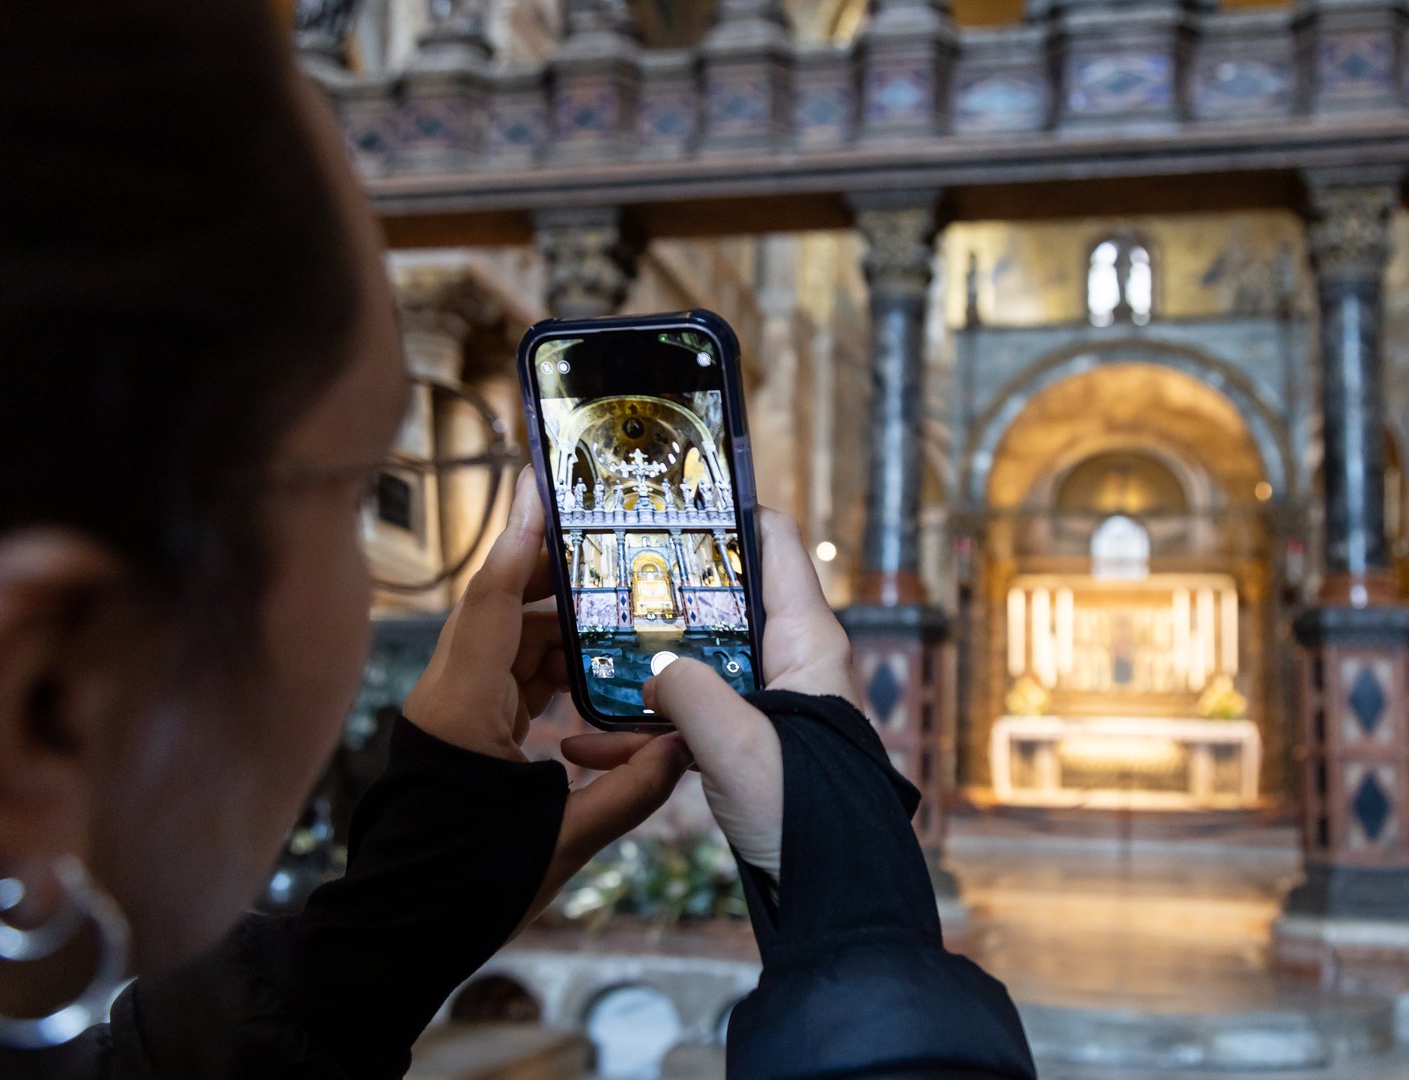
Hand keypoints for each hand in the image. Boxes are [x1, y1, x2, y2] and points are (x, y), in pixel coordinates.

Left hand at [404, 469, 692, 924]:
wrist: (401, 933)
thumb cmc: (469, 886)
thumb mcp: (562, 842)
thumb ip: (629, 791)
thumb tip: (689, 748)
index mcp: (461, 710)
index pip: (491, 603)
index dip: (521, 543)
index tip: (543, 487)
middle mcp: (449, 699)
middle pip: (506, 619)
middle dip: (563, 590)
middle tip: (621, 561)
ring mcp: (452, 718)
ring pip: (509, 651)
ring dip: (561, 636)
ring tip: (622, 622)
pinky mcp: (461, 740)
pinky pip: (508, 685)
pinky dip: (549, 674)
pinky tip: (593, 681)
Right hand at [579, 508, 856, 885]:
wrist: (832, 898)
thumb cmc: (806, 816)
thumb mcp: (739, 746)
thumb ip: (689, 692)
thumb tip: (655, 671)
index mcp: (807, 640)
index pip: (774, 542)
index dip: (725, 511)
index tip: (667, 497)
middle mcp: (791, 660)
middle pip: (721, 600)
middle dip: (660, 593)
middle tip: (599, 578)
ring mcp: (768, 704)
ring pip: (696, 664)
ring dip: (639, 671)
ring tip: (575, 667)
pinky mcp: (748, 745)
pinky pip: (690, 720)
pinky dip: (644, 729)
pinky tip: (586, 748)